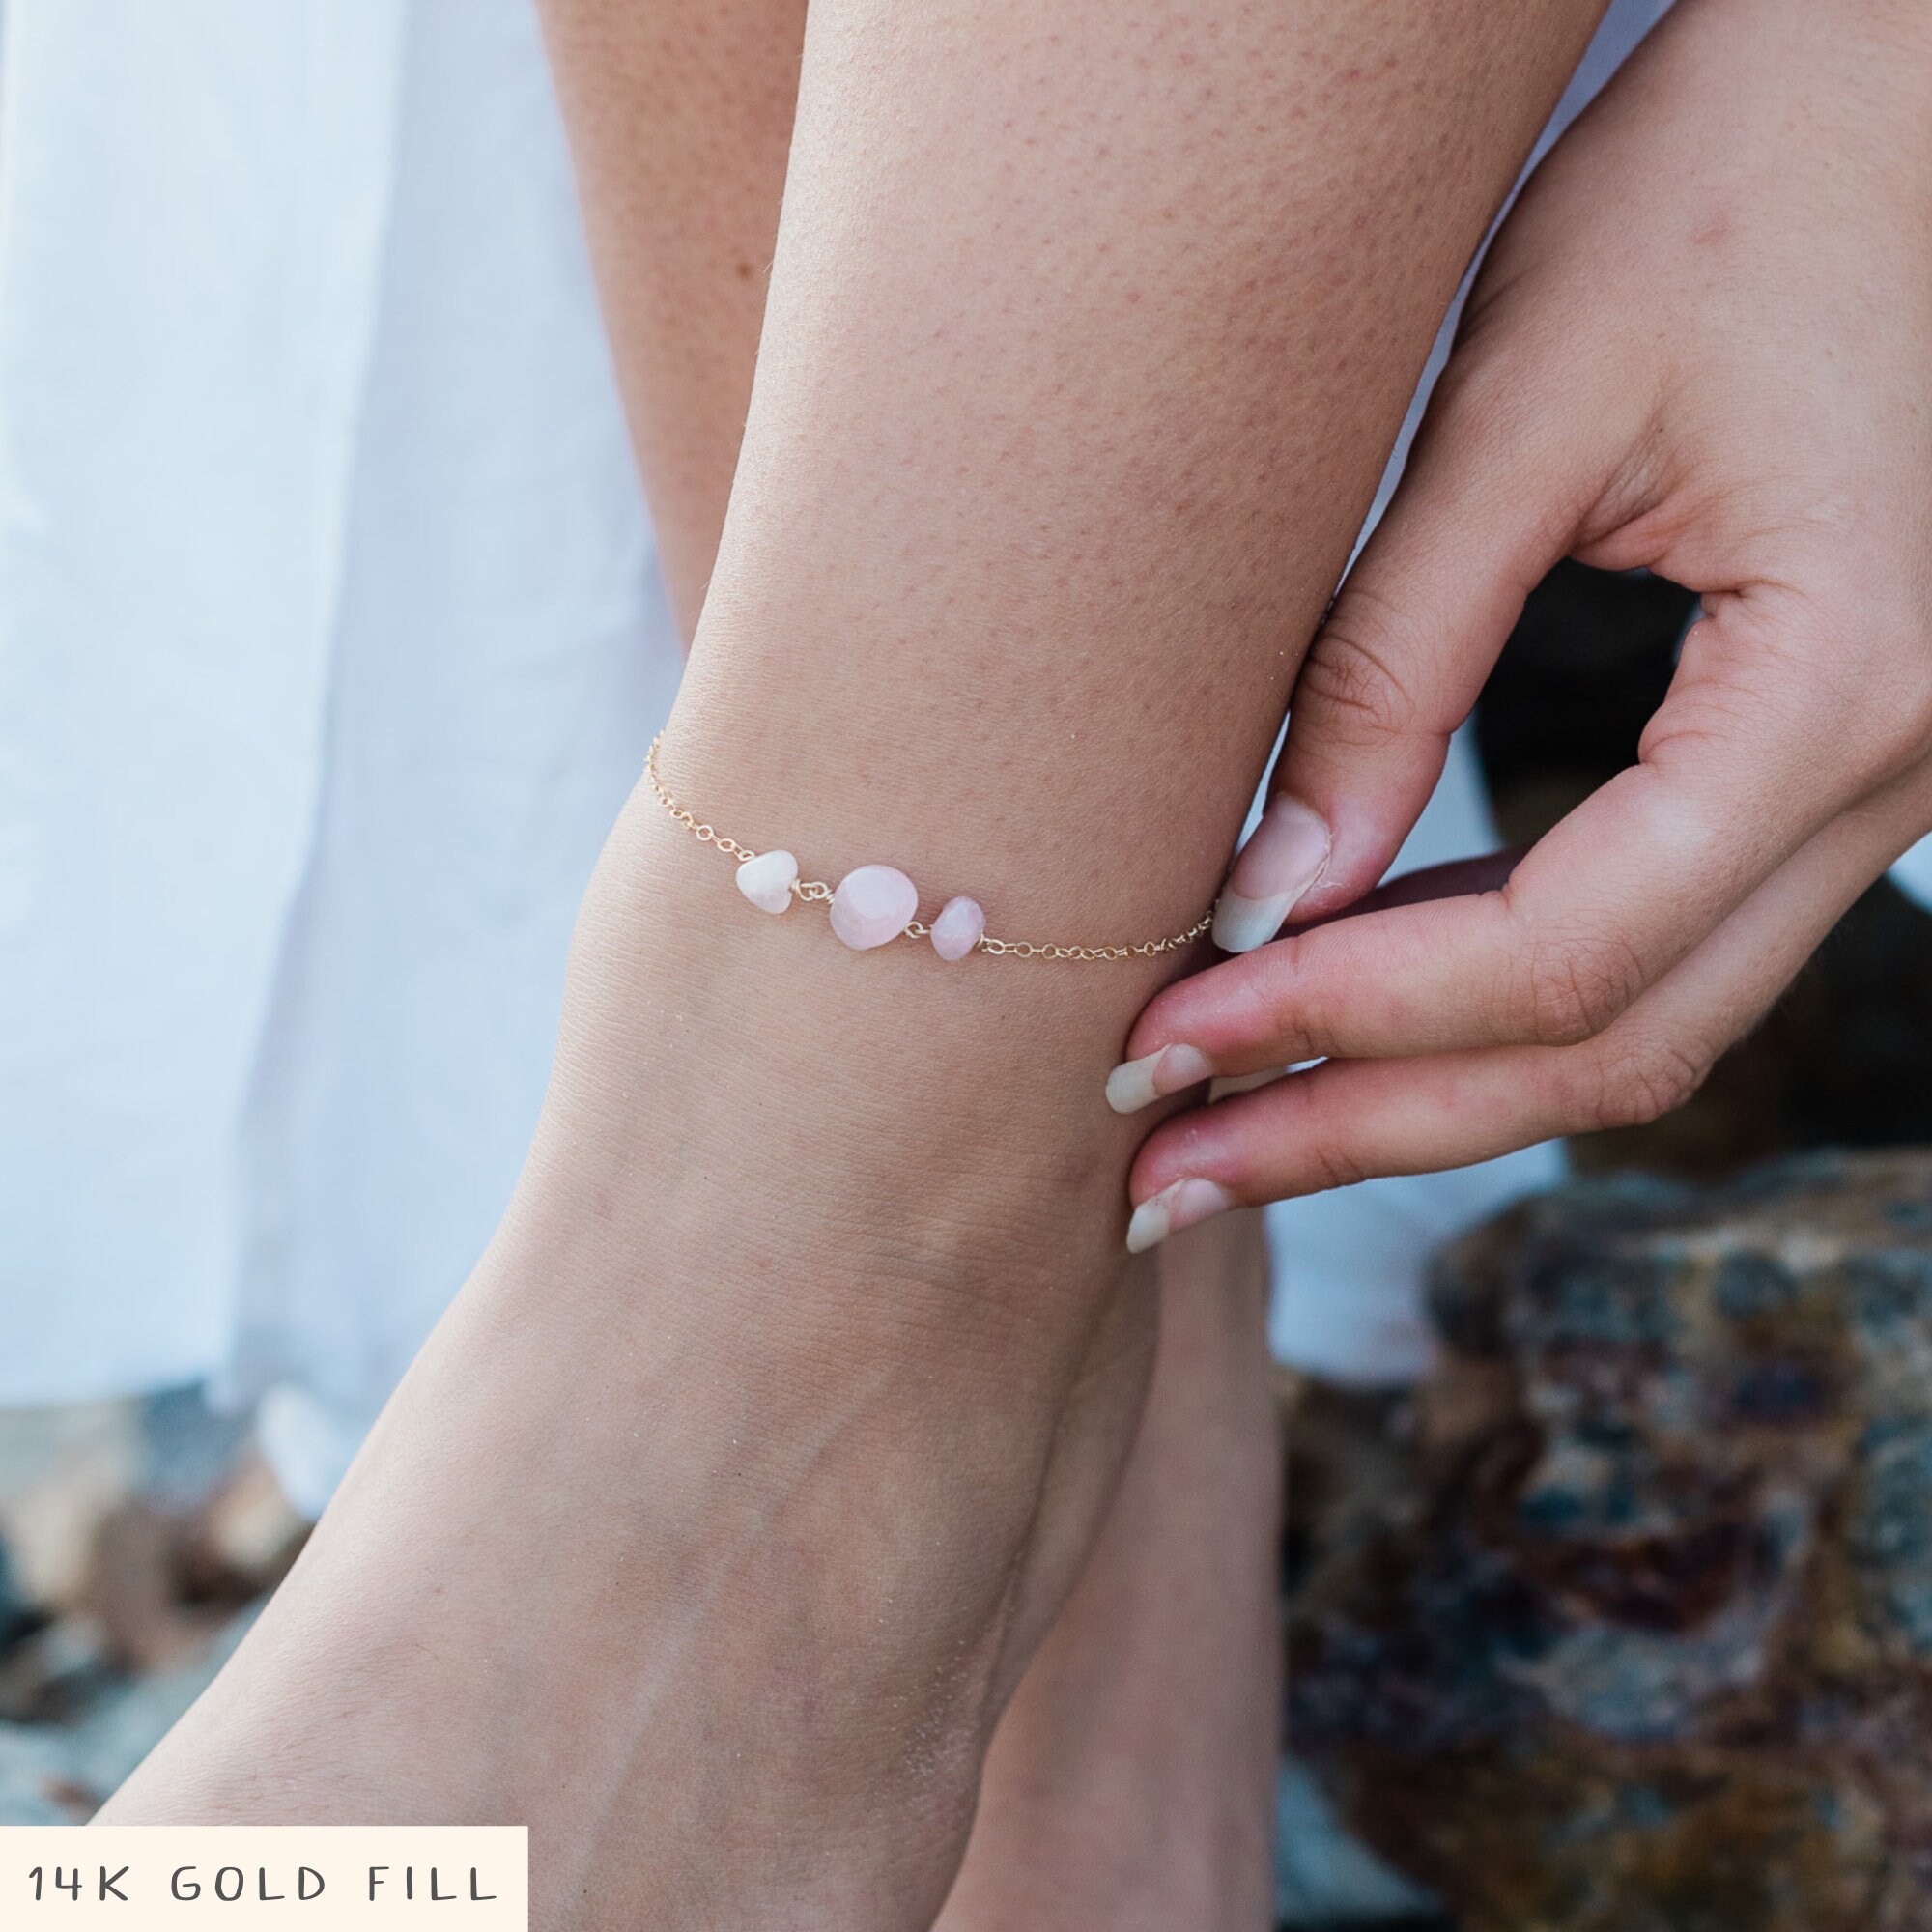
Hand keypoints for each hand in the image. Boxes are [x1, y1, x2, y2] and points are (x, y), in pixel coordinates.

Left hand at [1108, 0, 1931, 1249]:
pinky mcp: (1806, 767)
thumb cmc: (1735, 178)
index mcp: (1842, 691)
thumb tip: (1267, 894)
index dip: (1345, 1019)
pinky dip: (1481, 999)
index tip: (1162, 1045)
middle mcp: (1893, 780)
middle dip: (1367, 1121)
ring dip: (1418, 1089)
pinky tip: (1336, 1008)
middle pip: (1610, 1046)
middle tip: (1157, 1175)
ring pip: (1633, 1022)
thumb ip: (1394, 659)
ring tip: (1220, 1126)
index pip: (1569, 951)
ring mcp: (1870, 790)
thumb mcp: (1528, 402)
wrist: (1906, 89)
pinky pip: (1645, 940)